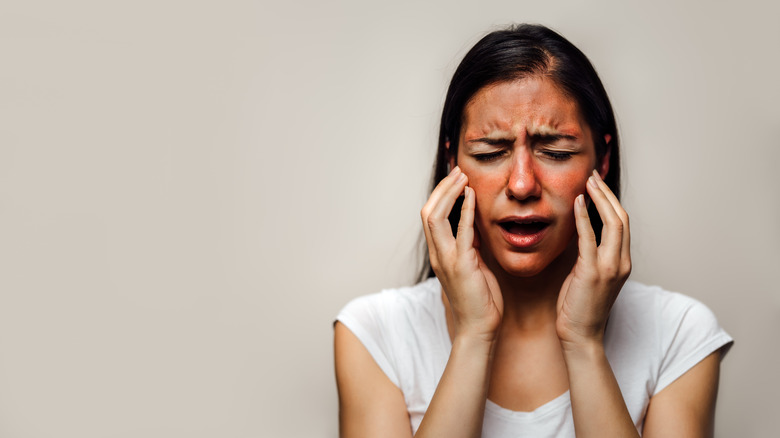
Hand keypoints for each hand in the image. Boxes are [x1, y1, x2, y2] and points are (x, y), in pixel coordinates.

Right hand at [421, 166, 502, 341]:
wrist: (479, 329)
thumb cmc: (480, 301)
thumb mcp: (475, 265)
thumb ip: (471, 244)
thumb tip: (474, 223)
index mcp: (439, 254)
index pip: (431, 218)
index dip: (441, 196)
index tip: (456, 180)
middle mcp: (438, 254)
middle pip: (428, 212)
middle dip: (442, 188)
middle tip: (458, 172)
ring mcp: (446, 259)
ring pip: (435, 217)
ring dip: (449, 193)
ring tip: (462, 177)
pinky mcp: (461, 265)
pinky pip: (460, 231)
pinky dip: (464, 209)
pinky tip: (471, 195)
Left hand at [556, 170, 630, 347]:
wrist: (580, 336)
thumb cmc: (579, 306)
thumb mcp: (587, 275)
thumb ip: (588, 254)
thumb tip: (578, 232)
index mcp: (621, 262)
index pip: (622, 223)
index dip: (611, 201)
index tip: (597, 185)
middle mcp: (621, 262)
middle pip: (621, 218)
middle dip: (607, 194)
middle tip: (592, 176)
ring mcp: (609, 268)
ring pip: (612, 223)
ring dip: (599, 199)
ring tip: (587, 183)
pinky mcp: (592, 273)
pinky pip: (590, 238)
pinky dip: (583, 217)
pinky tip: (576, 202)